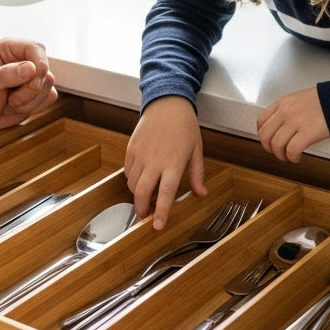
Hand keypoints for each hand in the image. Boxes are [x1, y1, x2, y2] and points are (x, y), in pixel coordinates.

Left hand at [0, 38, 58, 131]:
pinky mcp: (39, 90)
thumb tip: (30, 68)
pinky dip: (35, 107)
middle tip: (12, 100)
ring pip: (48, 85)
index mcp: (8, 48)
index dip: (39, 66)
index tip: (32, 85)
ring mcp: (33, 75)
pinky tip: (18, 107)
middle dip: (31, 90)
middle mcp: (23, 58)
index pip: (36, 48)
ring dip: (30, 101)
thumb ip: (5, 75)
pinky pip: (51, 97)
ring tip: (11, 103)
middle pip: (45, 69)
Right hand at [125, 96, 205, 229]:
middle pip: (142, 192)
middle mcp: (154, 161)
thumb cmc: (184, 126)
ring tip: (144, 198)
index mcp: (173, 163)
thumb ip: (197, 174)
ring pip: (132, 184)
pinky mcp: (131, 149)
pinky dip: (132, 180)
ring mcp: (140, 155)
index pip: (166, 193)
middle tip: (145, 215)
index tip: (157, 225)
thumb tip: (201, 193)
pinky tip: (140, 180)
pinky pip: (127, 171)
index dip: (161, 212)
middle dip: (142, 209)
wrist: (167, 103)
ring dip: (137, 195)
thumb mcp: (196, 150)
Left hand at [256, 87, 329, 162]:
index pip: (261, 122)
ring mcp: (295, 122)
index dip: (263, 135)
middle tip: (278, 152)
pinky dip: (292, 157)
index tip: (269, 141)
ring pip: (276, 145)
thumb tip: (279, 127)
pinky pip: (292, 150)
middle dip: (269, 148)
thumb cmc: (323, 100)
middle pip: (265, 135)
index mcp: (282, 103)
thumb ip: (286, 110)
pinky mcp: (307, 133)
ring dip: (281, 155)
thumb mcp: (298, 99)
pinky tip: (297, 158)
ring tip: (289, 157)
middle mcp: (285, 112)